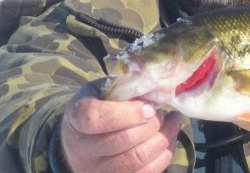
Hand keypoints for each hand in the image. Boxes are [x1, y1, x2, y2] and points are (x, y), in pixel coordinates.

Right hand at [60, 79, 181, 172]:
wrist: (80, 141)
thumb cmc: (96, 106)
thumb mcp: (101, 89)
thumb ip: (123, 85)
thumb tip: (154, 86)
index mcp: (77, 118)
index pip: (96, 118)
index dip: (127, 113)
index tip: (149, 106)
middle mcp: (84, 148)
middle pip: (123, 139)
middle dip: (152, 124)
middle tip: (162, 111)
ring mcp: (99, 169)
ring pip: (137, 159)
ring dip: (163, 138)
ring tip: (172, 122)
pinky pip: (146, 172)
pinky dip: (164, 154)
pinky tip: (170, 137)